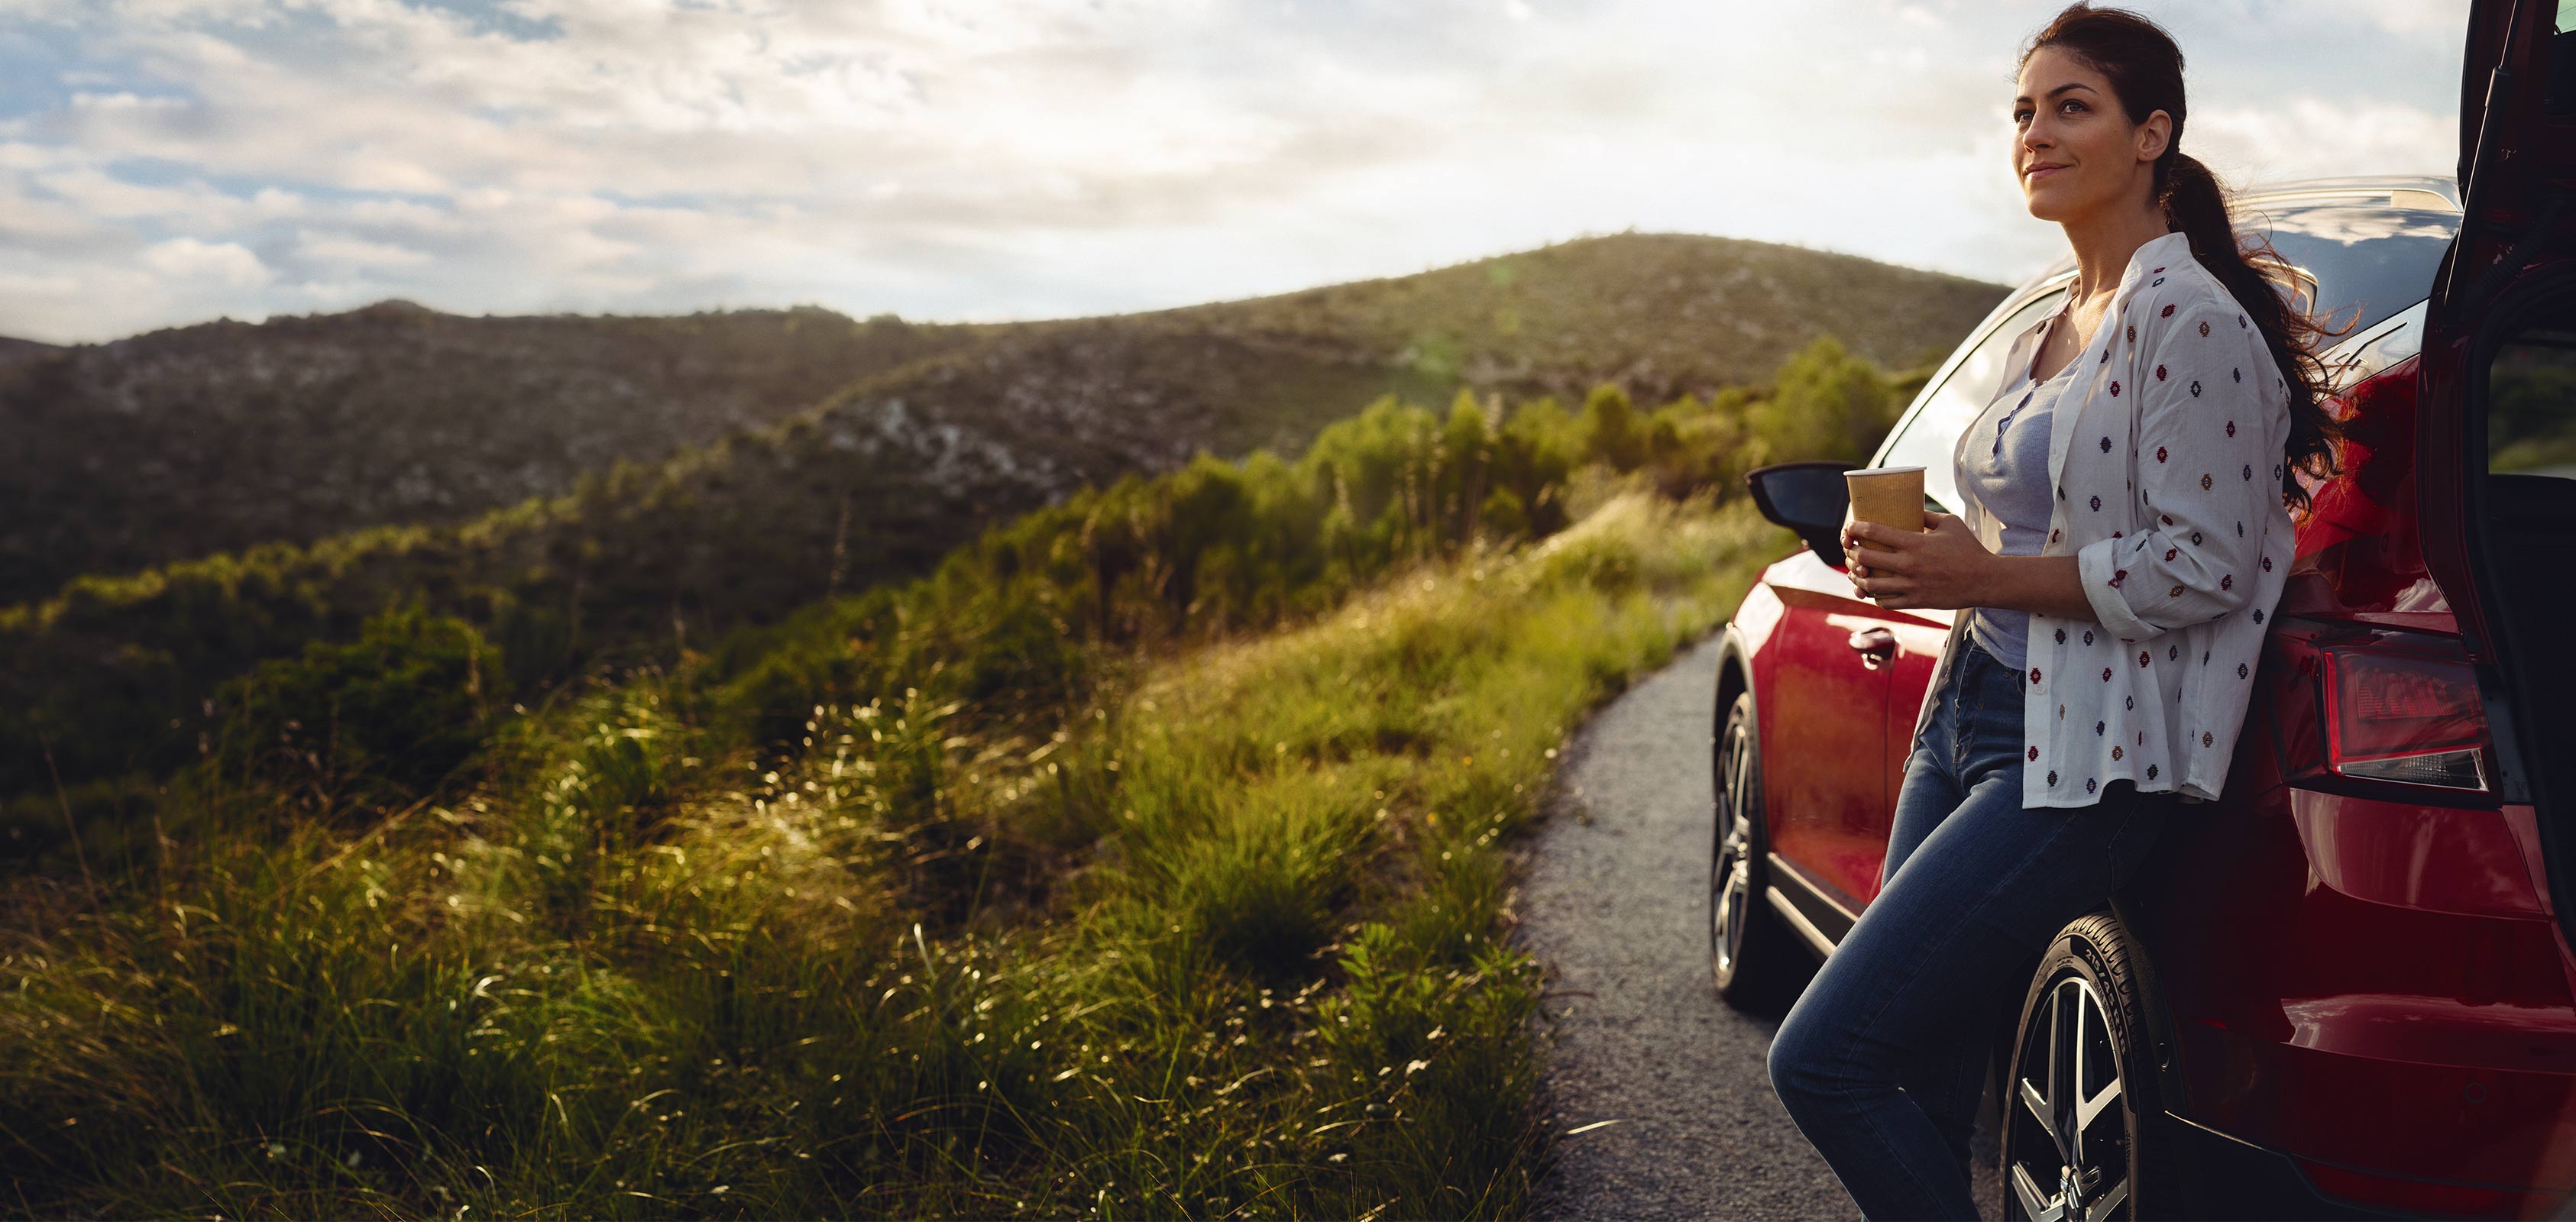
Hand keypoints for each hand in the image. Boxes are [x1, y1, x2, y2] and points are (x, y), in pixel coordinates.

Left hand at [1840, 512, 1993, 610]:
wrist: (1985, 580)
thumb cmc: (1968, 549)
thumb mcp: (1950, 523)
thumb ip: (1926, 515)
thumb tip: (1909, 506)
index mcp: (1915, 543)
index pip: (1875, 532)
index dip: (1857, 528)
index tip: (1850, 527)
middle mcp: (1909, 565)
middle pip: (1866, 559)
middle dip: (1852, 553)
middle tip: (1850, 550)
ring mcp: (1911, 586)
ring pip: (1871, 585)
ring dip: (1858, 578)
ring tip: (1856, 572)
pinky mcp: (1916, 602)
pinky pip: (1886, 602)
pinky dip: (1876, 596)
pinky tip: (1875, 590)